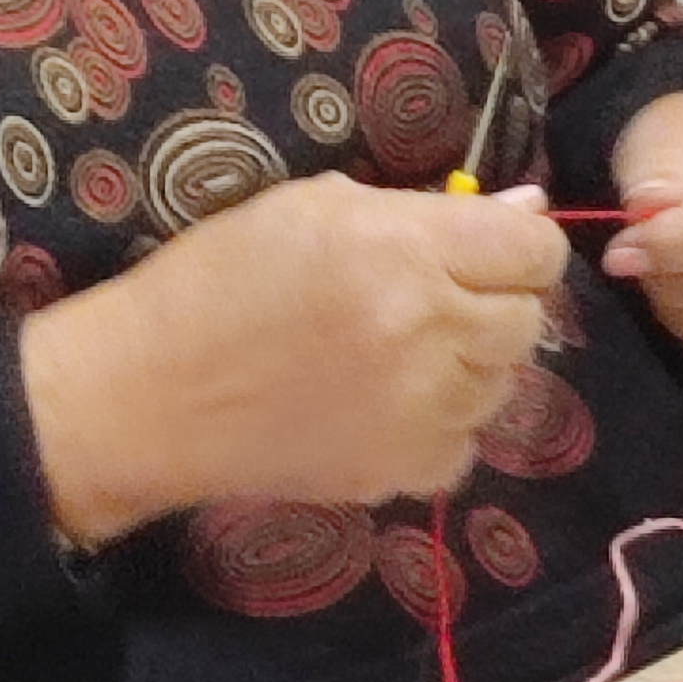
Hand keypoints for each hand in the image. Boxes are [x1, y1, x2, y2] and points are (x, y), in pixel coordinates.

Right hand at [17, 174, 570, 547]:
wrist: (145, 396)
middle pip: (528, 320)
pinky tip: (384, 406)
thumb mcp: (314, 210)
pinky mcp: (399, 472)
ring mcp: (419, 411)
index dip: (517, 246)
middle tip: (430, 301)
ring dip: (469, 366)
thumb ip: (429, 209)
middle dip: (493, 304)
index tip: (483, 251)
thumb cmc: (218, 280)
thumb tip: (524, 211)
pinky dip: (440, 427)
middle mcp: (428, 332)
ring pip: (502, 385)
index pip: (537, 250)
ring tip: (398, 354)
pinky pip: (465, 446)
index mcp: (406, 251)